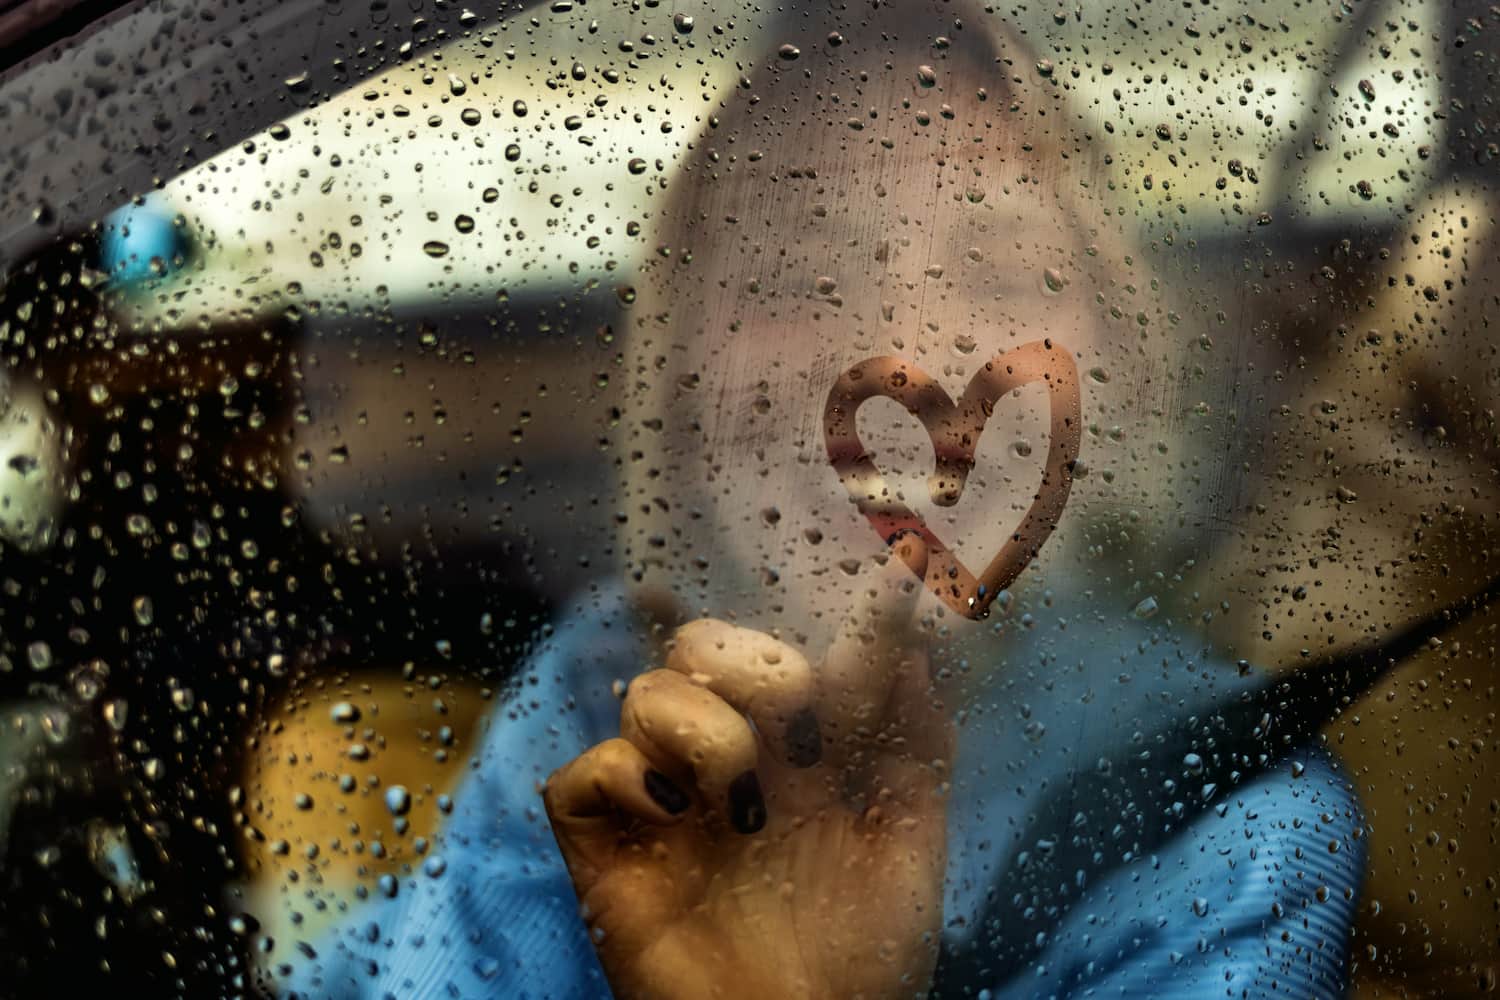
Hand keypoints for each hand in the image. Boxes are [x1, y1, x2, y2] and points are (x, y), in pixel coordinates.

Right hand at [543, 537, 948, 999]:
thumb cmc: (862, 958)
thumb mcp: (910, 844)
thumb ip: (917, 743)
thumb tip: (914, 646)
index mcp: (799, 750)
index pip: (804, 650)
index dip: (842, 612)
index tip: (902, 570)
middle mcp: (728, 758)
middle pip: (704, 642)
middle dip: (758, 667)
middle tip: (803, 734)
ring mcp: (664, 799)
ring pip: (650, 692)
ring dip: (706, 733)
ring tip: (744, 807)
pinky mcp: (606, 846)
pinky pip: (586, 771)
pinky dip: (626, 776)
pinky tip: (674, 817)